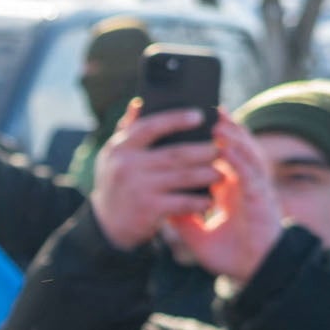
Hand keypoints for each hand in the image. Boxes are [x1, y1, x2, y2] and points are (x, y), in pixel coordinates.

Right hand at [90, 104, 225, 250]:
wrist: (107, 226)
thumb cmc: (117, 184)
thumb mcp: (113, 156)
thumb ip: (127, 130)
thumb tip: (140, 102)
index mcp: (120, 148)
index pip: (150, 127)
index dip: (176, 119)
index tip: (200, 116)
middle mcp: (127, 166)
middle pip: (175, 153)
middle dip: (203, 150)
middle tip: (221, 148)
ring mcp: (138, 188)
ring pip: (183, 177)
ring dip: (207, 174)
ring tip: (222, 172)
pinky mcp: (149, 210)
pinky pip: (182, 202)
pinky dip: (199, 200)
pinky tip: (210, 198)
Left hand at [165, 118, 286, 285]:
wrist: (253, 275)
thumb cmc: (230, 254)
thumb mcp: (196, 233)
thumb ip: (181, 216)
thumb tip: (160, 201)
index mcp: (232, 190)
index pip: (222, 157)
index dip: (212, 139)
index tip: (195, 122)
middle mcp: (245, 185)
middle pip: (237, 148)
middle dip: (224, 128)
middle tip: (207, 107)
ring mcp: (255, 191)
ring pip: (247, 155)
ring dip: (233, 136)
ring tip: (218, 119)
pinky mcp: (261, 201)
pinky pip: (251, 175)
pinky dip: (239, 159)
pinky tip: (228, 147)